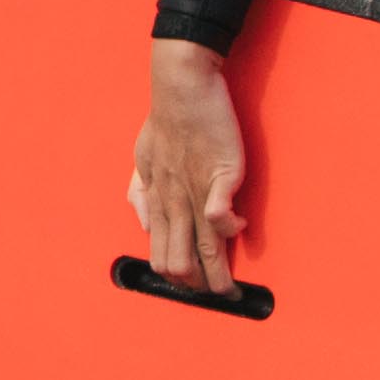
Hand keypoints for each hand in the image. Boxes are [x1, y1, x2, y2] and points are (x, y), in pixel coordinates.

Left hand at [132, 40, 246, 294]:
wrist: (181, 86)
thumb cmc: (165, 120)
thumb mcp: (141, 159)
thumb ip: (141, 193)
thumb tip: (143, 223)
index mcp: (157, 200)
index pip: (161, 253)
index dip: (177, 278)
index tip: (192, 286)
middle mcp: (173, 201)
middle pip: (180, 260)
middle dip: (199, 286)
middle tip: (216, 293)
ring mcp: (194, 190)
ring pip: (203, 247)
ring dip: (218, 274)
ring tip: (231, 289)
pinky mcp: (218, 174)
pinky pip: (221, 215)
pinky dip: (230, 228)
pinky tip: (239, 226)